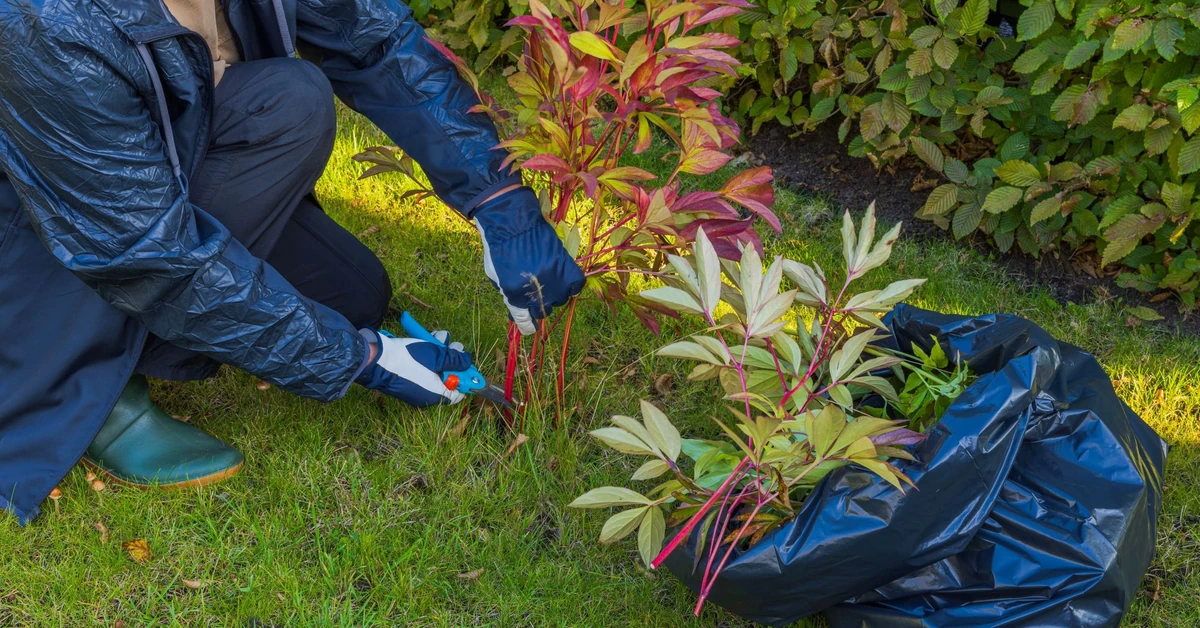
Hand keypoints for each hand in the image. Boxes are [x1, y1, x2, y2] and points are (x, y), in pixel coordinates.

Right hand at [355, 329, 472, 406]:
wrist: (375, 360)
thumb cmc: (408, 359)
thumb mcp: (437, 355)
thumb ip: (456, 360)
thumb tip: (468, 362)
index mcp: (436, 395)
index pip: (458, 392)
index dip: (465, 377)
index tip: (466, 363)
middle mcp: (426, 396)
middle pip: (446, 379)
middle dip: (451, 359)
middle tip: (453, 345)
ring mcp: (415, 389)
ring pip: (434, 371)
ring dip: (439, 353)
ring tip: (439, 336)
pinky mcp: (405, 380)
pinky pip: (421, 370)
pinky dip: (426, 357)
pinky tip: (427, 340)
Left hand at [472, 186, 584, 334]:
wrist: (512, 221)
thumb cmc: (499, 248)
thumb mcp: (496, 277)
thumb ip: (508, 297)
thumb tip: (520, 311)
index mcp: (514, 296)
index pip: (525, 323)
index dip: (527, 326)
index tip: (529, 326)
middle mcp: (536, 291)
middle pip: (543, 311)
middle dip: (538, 306)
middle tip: (534, 293)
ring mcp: (553, 279)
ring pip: (559, 300)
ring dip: (553, 295)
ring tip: (546, 282)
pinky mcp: (565, 265)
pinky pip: (576, 285)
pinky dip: (572, 287)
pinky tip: (565, 283)